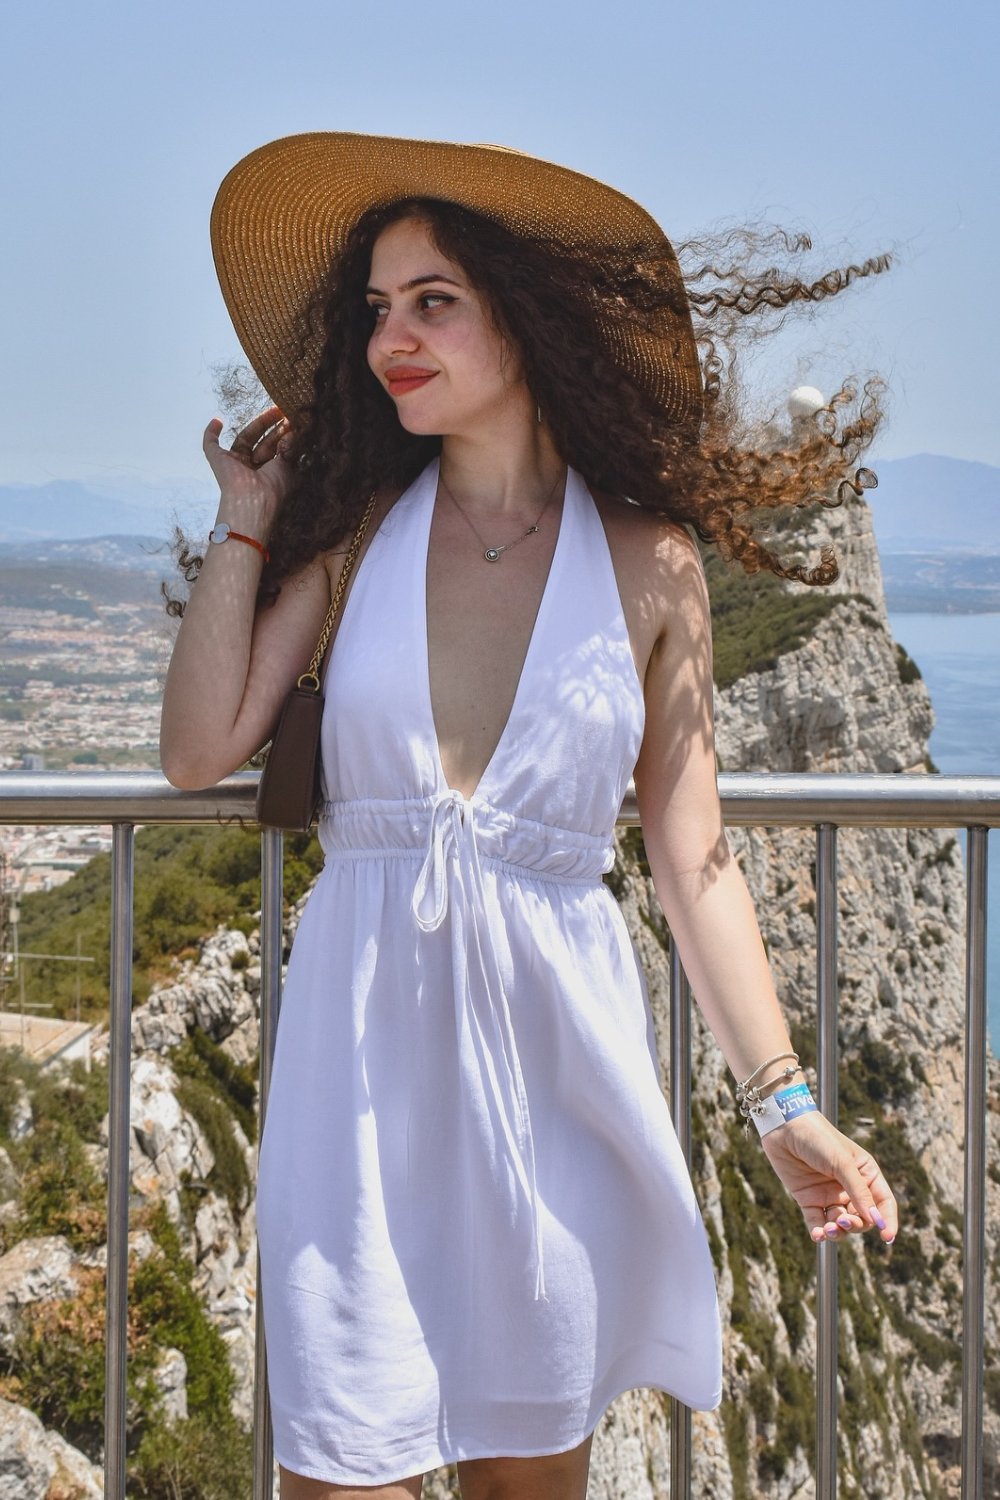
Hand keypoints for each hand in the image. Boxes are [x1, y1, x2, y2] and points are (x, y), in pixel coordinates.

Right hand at [202, 405, 294, 532]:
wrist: (253, 500)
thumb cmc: (274, 489)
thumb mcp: (287, 465)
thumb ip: (289, 447)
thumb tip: (293, 430)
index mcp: (266, 474)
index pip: (275, 450)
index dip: (283, 435)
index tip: (294, 421)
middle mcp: (250, 469)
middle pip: (262, 441)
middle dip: (274, 426)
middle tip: (286, 410)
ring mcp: (233, 464)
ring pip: (244, 438)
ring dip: (259, 422)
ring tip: (275, 409)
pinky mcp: (218, 460)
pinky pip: (210, 444)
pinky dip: (211, 432)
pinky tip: (217, 420)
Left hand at [760, 1111, 897, 1244]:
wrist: (784, 1127)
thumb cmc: (818, 1137)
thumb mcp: (842, 1162)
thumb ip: (858, 1191)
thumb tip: (874, 1220)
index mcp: (865, 1174)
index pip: (882, 1202)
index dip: (887, 1220)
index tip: (887, 1236)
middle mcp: (849, 1187)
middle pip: (862, 1218)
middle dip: (855, 1225)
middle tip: (843, 1221)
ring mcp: (829, 1194)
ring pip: (840, 1224)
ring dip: (837, 1231)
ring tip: (828, 1229)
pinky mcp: (808, 1199)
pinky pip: (817, 1223)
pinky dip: (819, 1233)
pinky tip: (818, 1235)